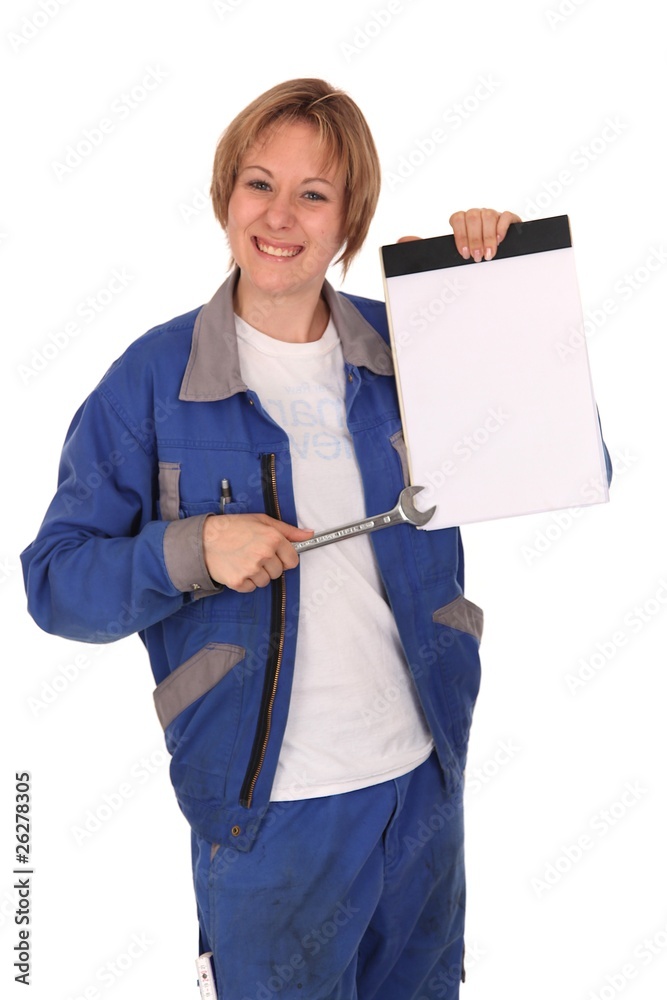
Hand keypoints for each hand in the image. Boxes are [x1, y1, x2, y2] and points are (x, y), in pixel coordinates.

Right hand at [202, 513, 312, 592]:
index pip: (292, 560)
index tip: (275, 555)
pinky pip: (251, 587)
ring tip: (244, 559)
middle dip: (270, 566)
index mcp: (272, 538)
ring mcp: (251, 569)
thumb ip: (288, 530)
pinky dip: (246, 581)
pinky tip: (237, 567)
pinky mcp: (239, 581)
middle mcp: (263, 554)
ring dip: (258, 574)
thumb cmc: (232, 527)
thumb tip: (309, 535)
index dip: (284, 558)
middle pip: (279, 572)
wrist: (204, 539)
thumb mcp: (262, 521)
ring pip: (265, 581)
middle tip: (254, 554)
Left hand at [397, 208, 521, 260]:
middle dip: (475, 239)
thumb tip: (402, 240)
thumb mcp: (445, 254)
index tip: (463, 254)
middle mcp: (476, 215)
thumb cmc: (468, 257)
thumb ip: (424, 247)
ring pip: (489, 215)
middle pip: (472, 216)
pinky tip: (501, 240)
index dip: (460, 235)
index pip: (457, 218)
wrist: (492, 260)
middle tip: (476, 258)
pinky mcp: (508, 219)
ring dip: (488, 236)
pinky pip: (506, 215)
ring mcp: (492, 216)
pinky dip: (502, 227)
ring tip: (489, 255)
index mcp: (461, 221)